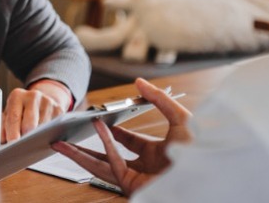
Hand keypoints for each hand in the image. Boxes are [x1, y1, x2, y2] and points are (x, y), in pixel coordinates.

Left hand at [2, 80, 70, 141]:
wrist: (39, 100)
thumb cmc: (20, 111)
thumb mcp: (9, 114)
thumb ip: (2, 127)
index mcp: (17, 96)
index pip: (14, 117)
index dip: (12, 133)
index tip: (11, 144)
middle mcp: (33, 96)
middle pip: (30, 123)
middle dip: (25, 137)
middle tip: (22, 148)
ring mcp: (48, 102)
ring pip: (43, 127)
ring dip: (37, 138)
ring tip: (32, 143)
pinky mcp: (59, 110)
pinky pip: (54, 128)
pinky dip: (48, 136)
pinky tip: (43, 138)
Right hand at [51, 78, 192, 195]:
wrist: (210, 176)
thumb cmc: (203, 151)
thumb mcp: (181, 118)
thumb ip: (159, 99)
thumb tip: (139, 82)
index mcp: (157, 155)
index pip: (129, 144)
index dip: (113, 132)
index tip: (99, 121)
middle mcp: (144, 169)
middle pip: (106, 157)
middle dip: (83, 148)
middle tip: (66, 138)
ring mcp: (136, 179)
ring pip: (99, 166)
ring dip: (78, 154)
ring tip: (58, 144)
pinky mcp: (132, 186)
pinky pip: (111, 164)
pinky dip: (102, 145)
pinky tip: (95, 129)